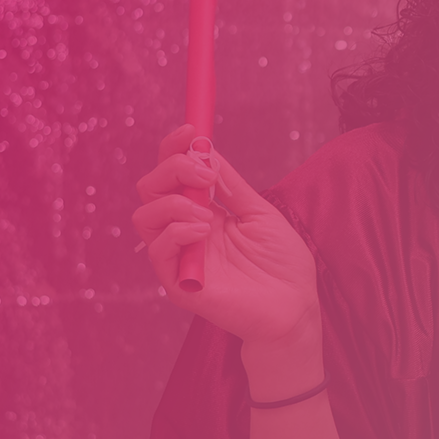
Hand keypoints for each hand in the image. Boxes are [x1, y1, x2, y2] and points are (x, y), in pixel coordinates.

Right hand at [132, 125, 319, 354]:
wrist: (294, 309)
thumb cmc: (283, 264)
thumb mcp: (260, 213)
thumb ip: (231, 186)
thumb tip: (207, 151)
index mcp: (204, 211)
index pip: (173, 175)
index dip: (174, 148)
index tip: (190, 129)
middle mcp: (185, 231)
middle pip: (151, 188)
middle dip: (171, 168)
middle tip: (204, 174)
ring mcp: (180, 256)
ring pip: (144, 217)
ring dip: (173, 202)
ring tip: (208, 211)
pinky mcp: (179, 283)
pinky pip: (158, 251)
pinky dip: (177, 231)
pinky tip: (205, 231)